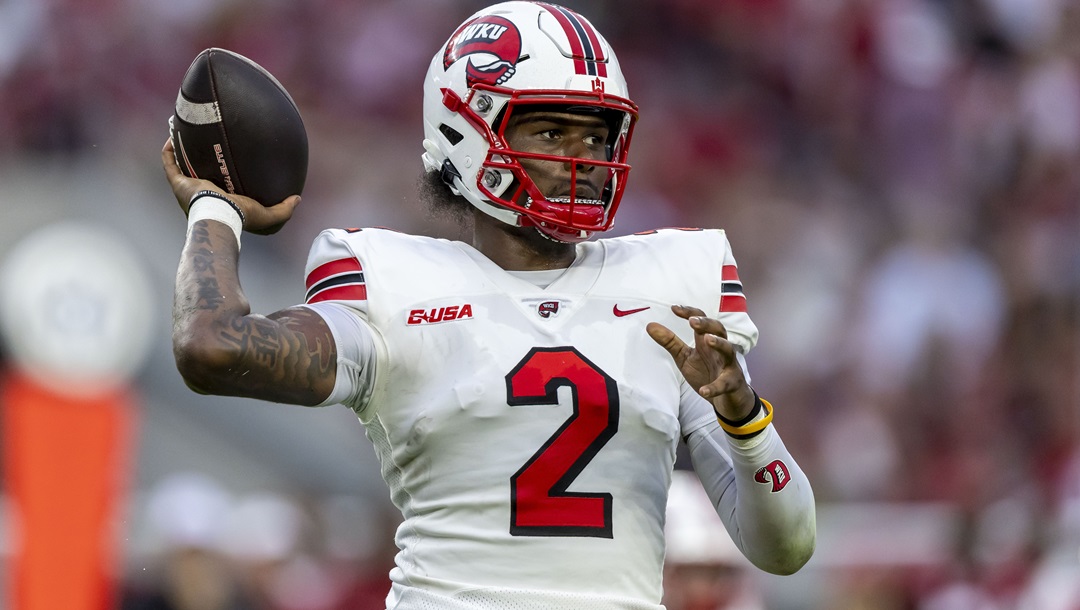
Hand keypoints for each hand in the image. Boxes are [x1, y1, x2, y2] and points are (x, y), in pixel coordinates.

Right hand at [162, 138, 300, 234]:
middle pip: (197, 174)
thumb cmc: (242, 217)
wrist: (220, 215)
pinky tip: (173, 134)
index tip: (227, 160)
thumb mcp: (269, 216)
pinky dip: (168, 150)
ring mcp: (186, 189)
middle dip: (198, 161)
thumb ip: (284, 209)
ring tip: (185, 134)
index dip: (222, 173)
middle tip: (205, 144)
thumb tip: (297, 199)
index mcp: (219, 202)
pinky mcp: (177, 183)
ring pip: (180, 167)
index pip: (220, 187)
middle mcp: (200, 196)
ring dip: (180, 152)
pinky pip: (169, 163)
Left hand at [646, 305, 755, 420]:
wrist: (725, 397)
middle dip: (707, 323)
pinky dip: (715, 387)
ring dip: (719, 343)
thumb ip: (669, 342)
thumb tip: (650, 325)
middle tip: (692, 321)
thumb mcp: (684, 356)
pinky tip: (704, 390)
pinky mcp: (732, 383)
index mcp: (706, 341)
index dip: (690, 313)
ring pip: (729, 351)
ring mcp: (728, 365)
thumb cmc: (706, 372)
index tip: (674, 308)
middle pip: (719, 329)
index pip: (701, 321)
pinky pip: (725, 384)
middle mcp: (719, 349)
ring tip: (707, 339)